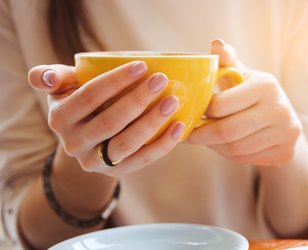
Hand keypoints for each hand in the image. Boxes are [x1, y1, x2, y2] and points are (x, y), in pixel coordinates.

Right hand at [28, 62, 184, 175]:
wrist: (86, 137)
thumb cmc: (80, 102)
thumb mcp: (63, 87)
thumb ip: (51, 77)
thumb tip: (45, 78)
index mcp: (60, 118)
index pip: (89, 96)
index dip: (115, 81)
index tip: (142, 66)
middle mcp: (74, 143)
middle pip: (110, 121)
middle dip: (138, 100)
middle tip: (161, 80)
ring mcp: (95, 161)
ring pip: (126, 143)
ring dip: (152, 122)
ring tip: (173, 101)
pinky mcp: (116, 172)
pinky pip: (141, 160)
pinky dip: (162, 145)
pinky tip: (178, 127)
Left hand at [186, 39, 301, 166]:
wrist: (284, 118)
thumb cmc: (254, 93)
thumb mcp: (242, 74)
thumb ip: (227, 61)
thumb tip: (216, 43)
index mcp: (266, 85)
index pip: (220, 105)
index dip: (200, 113)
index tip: (189, 115)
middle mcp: (280, 109)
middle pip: (227, 131)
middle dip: (202, 136)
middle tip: (188, 135)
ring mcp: (286, 133)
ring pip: (235, 149)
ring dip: (213, 147)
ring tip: (205, 140)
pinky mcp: (286, 152)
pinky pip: (246, 159)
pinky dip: (228, 155)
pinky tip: (223, 147)